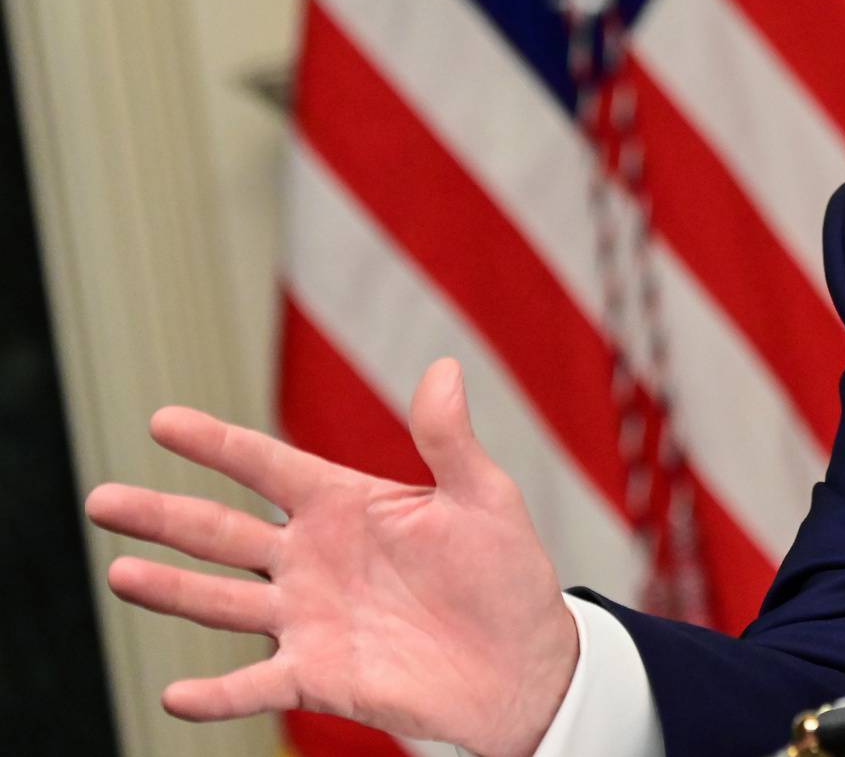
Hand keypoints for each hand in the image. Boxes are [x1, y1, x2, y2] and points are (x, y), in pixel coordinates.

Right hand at [86, 359, 578, 756]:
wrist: (524, 663)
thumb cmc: (506, 575)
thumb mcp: (484, 497)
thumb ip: (449, 440)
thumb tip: (444, 368)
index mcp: (345, 505)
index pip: (267, 466)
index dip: (216, 444)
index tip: (162, 420)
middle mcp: (312, 559)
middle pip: (221, 532)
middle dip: (162, 514)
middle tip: (102, 498)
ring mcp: (308, 618)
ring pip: (221, 601)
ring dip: (170, 589)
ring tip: (120, 571)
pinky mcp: (318, 675)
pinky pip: (255, 685)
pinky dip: (217, 694)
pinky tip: (177, 694)